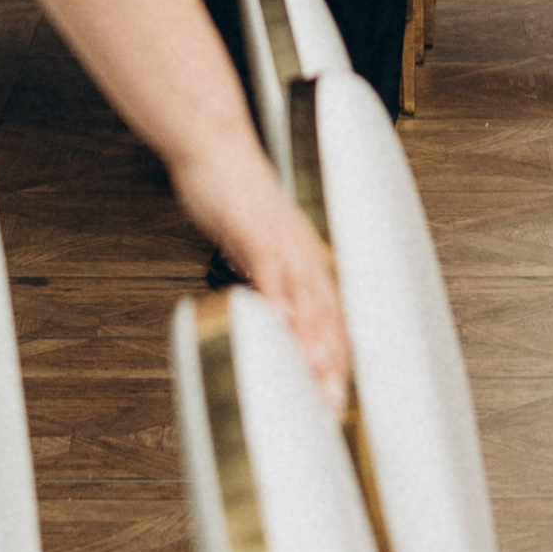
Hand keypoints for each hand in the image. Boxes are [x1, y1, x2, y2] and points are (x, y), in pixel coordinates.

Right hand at [174, 134, 349, 412]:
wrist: (215, 146)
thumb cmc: (234, 194)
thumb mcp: (257, 244)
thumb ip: (269, 279)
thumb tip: (273, 315)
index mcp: (307, 258)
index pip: (332, 318)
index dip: (338, 360)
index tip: (337, 400)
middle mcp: (302, 252)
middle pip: (326, 315)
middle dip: (332, 363)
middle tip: (334, 405)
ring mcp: (280, 241)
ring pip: (304, 296)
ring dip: (311, 338)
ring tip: (316, 376)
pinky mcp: (252, 228)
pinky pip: (268, 266)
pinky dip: (275, 295)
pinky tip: (277, 319)